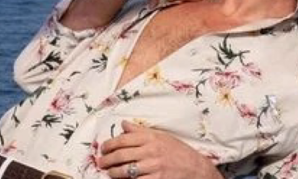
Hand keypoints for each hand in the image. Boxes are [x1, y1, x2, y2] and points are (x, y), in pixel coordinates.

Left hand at [99, 122, 222, 178]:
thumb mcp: (161, 136)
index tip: (103, 148)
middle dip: (107, 160)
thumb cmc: (178, 152)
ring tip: (109, 172)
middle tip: (101, 162)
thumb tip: (124, 124)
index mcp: (151, 138)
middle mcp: (151, 151)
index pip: (123, 139)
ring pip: (125, 170)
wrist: (196, 168)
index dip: (109, 144)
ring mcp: (153, 167)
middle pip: (121, 155)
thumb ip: (140, 131)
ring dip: (113, 173)